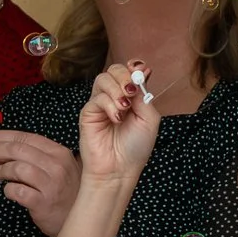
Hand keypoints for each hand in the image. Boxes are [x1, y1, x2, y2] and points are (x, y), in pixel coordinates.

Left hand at [0, 129, 81, 235]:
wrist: (82, 218)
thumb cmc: (65, 192)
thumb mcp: (57, 168)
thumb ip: (34, 157)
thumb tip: (1, 151)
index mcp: (59, 152)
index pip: (26, 137)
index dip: (1, 136)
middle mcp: (57, 165)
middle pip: (18, 149)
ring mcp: (51, 184)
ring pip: (17, 168)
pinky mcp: (43, 203)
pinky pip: (17, 191)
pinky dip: (7, 189)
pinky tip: (7, 190)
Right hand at [78, 62, 159, 184]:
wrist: (119, 169)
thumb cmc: (135, 148)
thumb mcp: (149, 118)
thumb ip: (144, 96)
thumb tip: (140, 74)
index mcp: (130, 97)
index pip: (129, 72)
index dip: (135, 67)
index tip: (143, 71)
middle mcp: (114, 98)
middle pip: (114, 70)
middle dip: (125, 76)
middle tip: (132, 91)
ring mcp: (99, 105)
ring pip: (103, 79)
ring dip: (117, 89)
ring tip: (124, 107)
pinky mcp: (87, 113)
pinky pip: (97, 98)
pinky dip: (110, 105)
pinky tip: (117, 118)